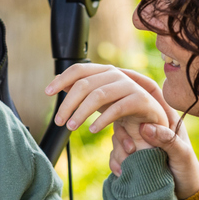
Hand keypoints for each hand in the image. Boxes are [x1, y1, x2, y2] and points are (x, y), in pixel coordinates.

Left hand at [45, 64, 170, 149]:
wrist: (151, 121)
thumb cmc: (122, 109)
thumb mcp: (99, 100)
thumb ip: (81, 90)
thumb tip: (58, 83)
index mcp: (105, 72)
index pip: (79, 70)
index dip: (62, 79)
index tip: (47, 93)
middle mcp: (116, 75)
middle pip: (85, 84)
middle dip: (68, 103)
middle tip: (59, 120)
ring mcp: (130, 86)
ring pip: (98, 95)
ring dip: (81, 112)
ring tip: (71, 127)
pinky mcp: (141, 100)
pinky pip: (118, 108)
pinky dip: (103, 120)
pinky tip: (93, 130)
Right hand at [98, 69, 198, 199]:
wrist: (185, 195)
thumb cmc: (188, 172)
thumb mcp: (182, 156)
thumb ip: (168, 141)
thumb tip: (145, 127)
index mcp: (164, 117)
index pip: (147, 90)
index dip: (132, 77)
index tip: (116, 73)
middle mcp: (149, 124)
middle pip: (125, 110)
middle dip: (117, 123)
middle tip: (123, 142)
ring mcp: (139, 138)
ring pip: (117, 132)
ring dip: (118, 147)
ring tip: (127, 163)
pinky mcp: (132, 154)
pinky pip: (115, 151)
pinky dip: (115, 160)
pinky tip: (121, 171)